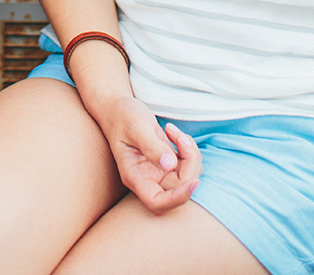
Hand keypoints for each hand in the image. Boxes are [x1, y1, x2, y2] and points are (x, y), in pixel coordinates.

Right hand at [90, 96, 201, 213]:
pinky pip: (187, 164)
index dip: (178, 198)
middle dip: (190, 163)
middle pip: (178, 188)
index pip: (158, 203)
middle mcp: (148, 179)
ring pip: (187, 176)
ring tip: (175, 133)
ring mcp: (158, 172)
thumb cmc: (123, 117)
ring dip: (191, 154)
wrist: (119, 109)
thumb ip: (152, 147)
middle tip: (180, 137)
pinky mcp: (167, 162)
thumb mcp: (137, 127)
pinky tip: (175, 134)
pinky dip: (189, 149)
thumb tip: (170, 166)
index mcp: (135, 177)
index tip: (194, 181)